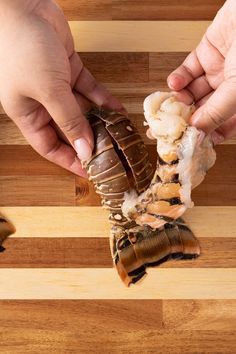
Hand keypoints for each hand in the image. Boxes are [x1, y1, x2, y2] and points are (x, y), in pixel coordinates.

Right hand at [0, 0, 124, 175]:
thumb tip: (85, 151)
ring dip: (100, 120)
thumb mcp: (48, 92)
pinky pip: (88, 89)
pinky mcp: (68, 69)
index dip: (69, 161)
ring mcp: (56, 86)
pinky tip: (118, 109)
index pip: (50, 147)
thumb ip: (69, 121)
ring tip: (120, 134)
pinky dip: (102, 99)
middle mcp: (41, 103)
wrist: (23, 5)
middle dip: (89, 142)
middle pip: (68, 131)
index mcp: (28, 114)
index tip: (90, 172)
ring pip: (81, 110)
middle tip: (112, 154)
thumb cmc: (24, 50)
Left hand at [167, 0, 235, 143]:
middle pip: (204, 110)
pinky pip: (189, 70)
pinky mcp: (208, 52)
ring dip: (180, 99)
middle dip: (184, 119)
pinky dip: (179, 78)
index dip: (205, 134)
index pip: (222, 125)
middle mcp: (231, 88)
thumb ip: (218, 110)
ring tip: (172, 103)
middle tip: (165, 128)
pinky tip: (175, 83)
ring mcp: (219, 71)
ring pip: (194, 92)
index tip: (186, 142)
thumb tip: (197, 130)